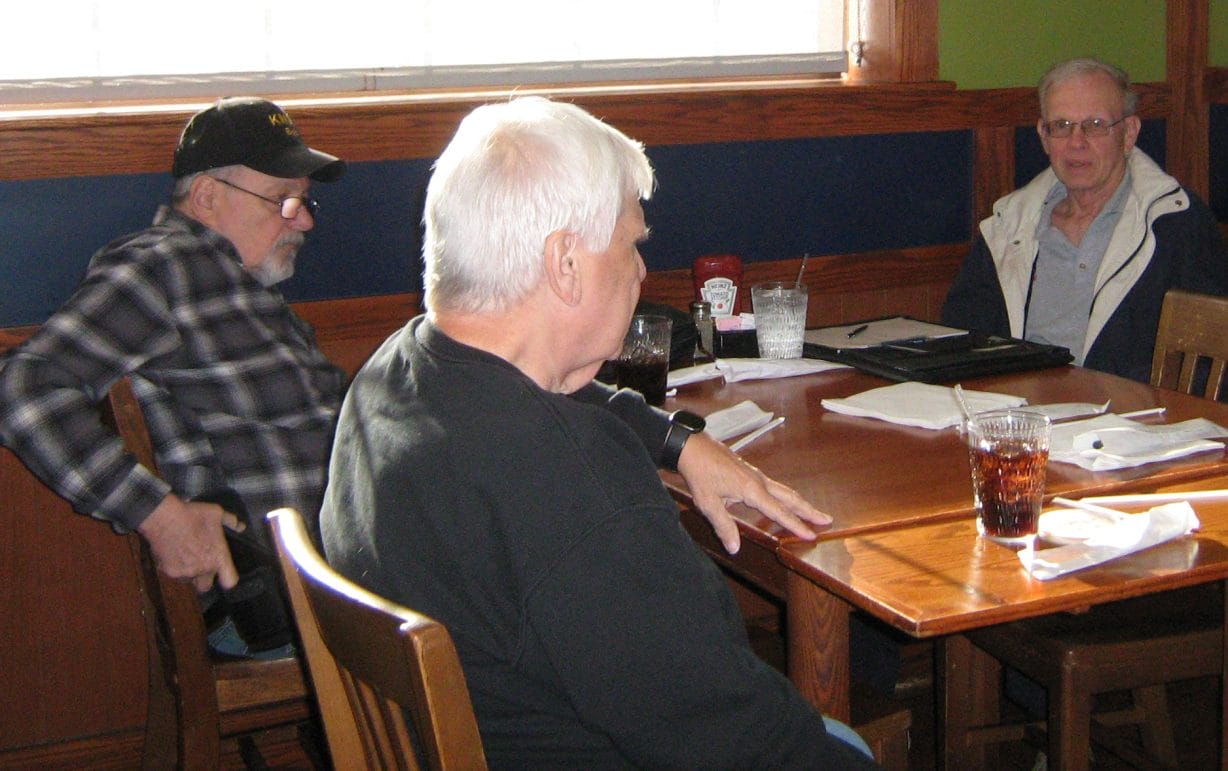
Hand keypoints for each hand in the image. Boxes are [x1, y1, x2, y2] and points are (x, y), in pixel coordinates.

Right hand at [136, 493, 242, 591]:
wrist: (163, 517)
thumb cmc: (192, 514)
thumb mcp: (216, 513)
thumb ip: (231, 521)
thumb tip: (240, 527)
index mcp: (218, 557)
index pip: (230, 581)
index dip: (228, 578)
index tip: (224, 573)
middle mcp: (203, 569)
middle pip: (205, 586)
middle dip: (204, 579)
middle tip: (201, 565)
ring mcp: (185, 572)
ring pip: (189, 581)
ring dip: (189, 573)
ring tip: (187, 557)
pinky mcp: (169, 571)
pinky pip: (175, 575)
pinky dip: (175, 568)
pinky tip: (174, 554)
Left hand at [675, 431, 830, 553]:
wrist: (693, 446)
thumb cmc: (699, 473)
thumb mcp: (708, 503)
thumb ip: (723, 526)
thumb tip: (735, 548)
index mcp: (752, 490)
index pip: (779, 512)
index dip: (796, 525)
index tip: (812, 535)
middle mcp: (759, 481)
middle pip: (790, 498)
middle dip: (809, 510)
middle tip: (827, 520)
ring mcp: (756, 475)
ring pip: (784, 490)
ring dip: (800, 502)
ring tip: (813, 512)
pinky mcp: (750, 472)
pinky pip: (775, 486)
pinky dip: (786, 495)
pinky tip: (785, 500)